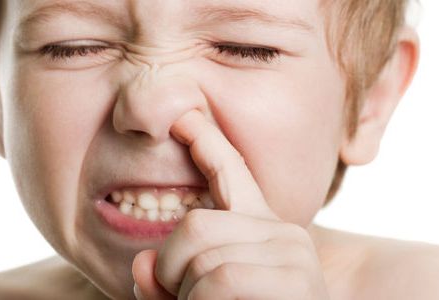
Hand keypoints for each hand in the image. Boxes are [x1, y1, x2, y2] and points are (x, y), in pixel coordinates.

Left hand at [132, 110, 328, 299]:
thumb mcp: (191, 299)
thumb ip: (166, 279)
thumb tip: (142, 265)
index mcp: (258, 229)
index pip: (231, 172)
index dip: (206, 142)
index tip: (184, 116)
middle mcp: (281, 231)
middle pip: (194, 226)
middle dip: (172, 271)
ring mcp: (293, 252)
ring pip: (201, 256)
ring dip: (189, 298)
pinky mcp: (297, 279)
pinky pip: (220, 280)